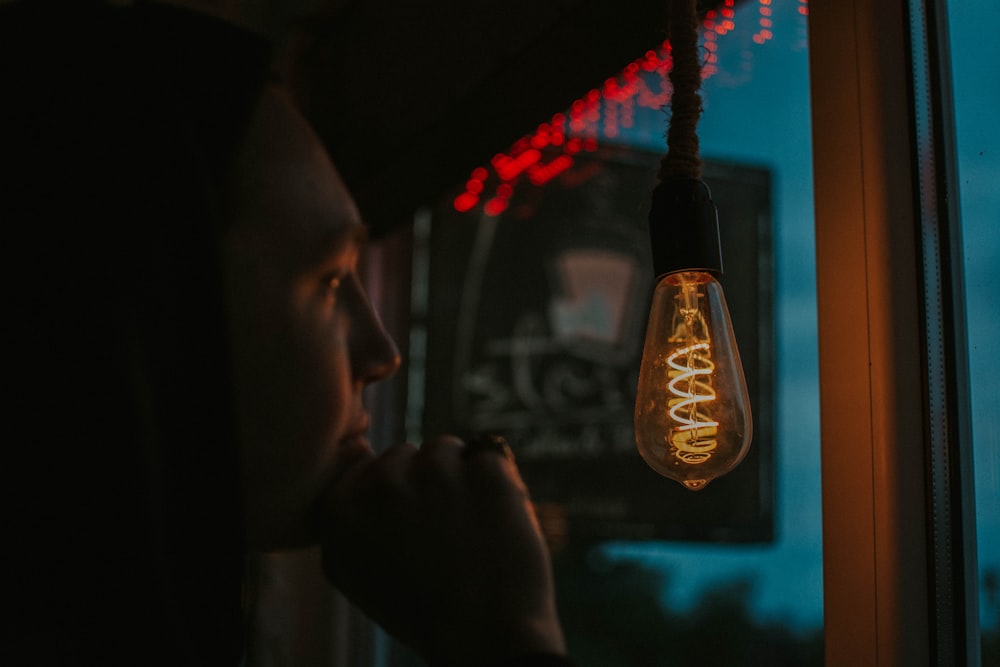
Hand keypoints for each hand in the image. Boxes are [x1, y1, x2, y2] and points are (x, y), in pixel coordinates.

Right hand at [319, 435, 565, 665]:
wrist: (487, 638)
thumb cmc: (423, 612)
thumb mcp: (356, 573)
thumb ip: (346, 519)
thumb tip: (361, 465)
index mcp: (341, 511)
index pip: (368, 468)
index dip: (394, 496)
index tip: (411, 529)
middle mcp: (383, 484)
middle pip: (406, 455)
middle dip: (423, 482)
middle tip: (442, 534)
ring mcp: (435, 473)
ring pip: (446, 449)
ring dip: (458, 476)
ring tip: (468, 530)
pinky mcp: (485, 470)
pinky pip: (489, 455)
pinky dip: (496, 482)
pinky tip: (495, 523)